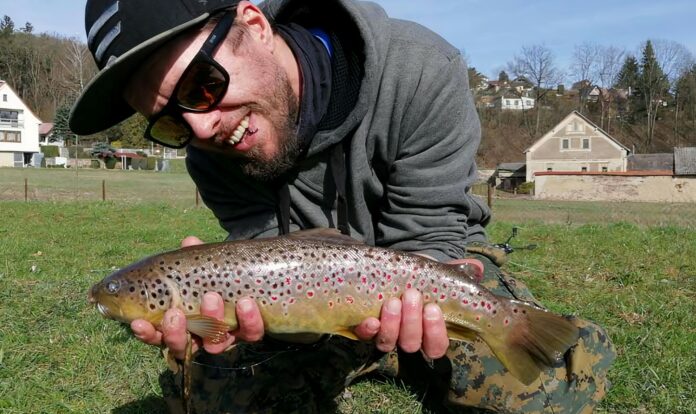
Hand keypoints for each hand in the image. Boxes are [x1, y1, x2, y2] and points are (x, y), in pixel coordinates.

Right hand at [130, 236, 264, 359]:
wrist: (257, 278)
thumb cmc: (221, 273)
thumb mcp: (207, 264)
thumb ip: (197, 256)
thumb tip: (189, 241)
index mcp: (181, 320)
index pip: (157, 334)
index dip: (146, 333)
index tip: (138, 323)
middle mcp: (200, 335)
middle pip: (181, 346)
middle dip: (175, 333)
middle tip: (174, 313)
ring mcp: (226, 335)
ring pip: (214, 343)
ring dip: (211, 320)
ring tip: (211, 296)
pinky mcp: (251, 332)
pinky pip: (251, 333)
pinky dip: (248, 319)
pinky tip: (245, 302)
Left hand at [353, 258, 483, 359]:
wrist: (392, 270)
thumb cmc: (420, 276)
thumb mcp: (438, 272)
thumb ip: (457, 271)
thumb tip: (478, 268)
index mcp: (429, 331)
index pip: (436, 347)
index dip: (435, 332)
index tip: (433, 308)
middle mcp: (408, 337)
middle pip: (412, 345)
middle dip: (412, 322)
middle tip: (412, 295)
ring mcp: (387, 334)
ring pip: (389, 343)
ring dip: (392, 324)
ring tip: (393, 301)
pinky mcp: (367, 328)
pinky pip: (365, 337)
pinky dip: (368, 330)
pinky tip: (370, 319)